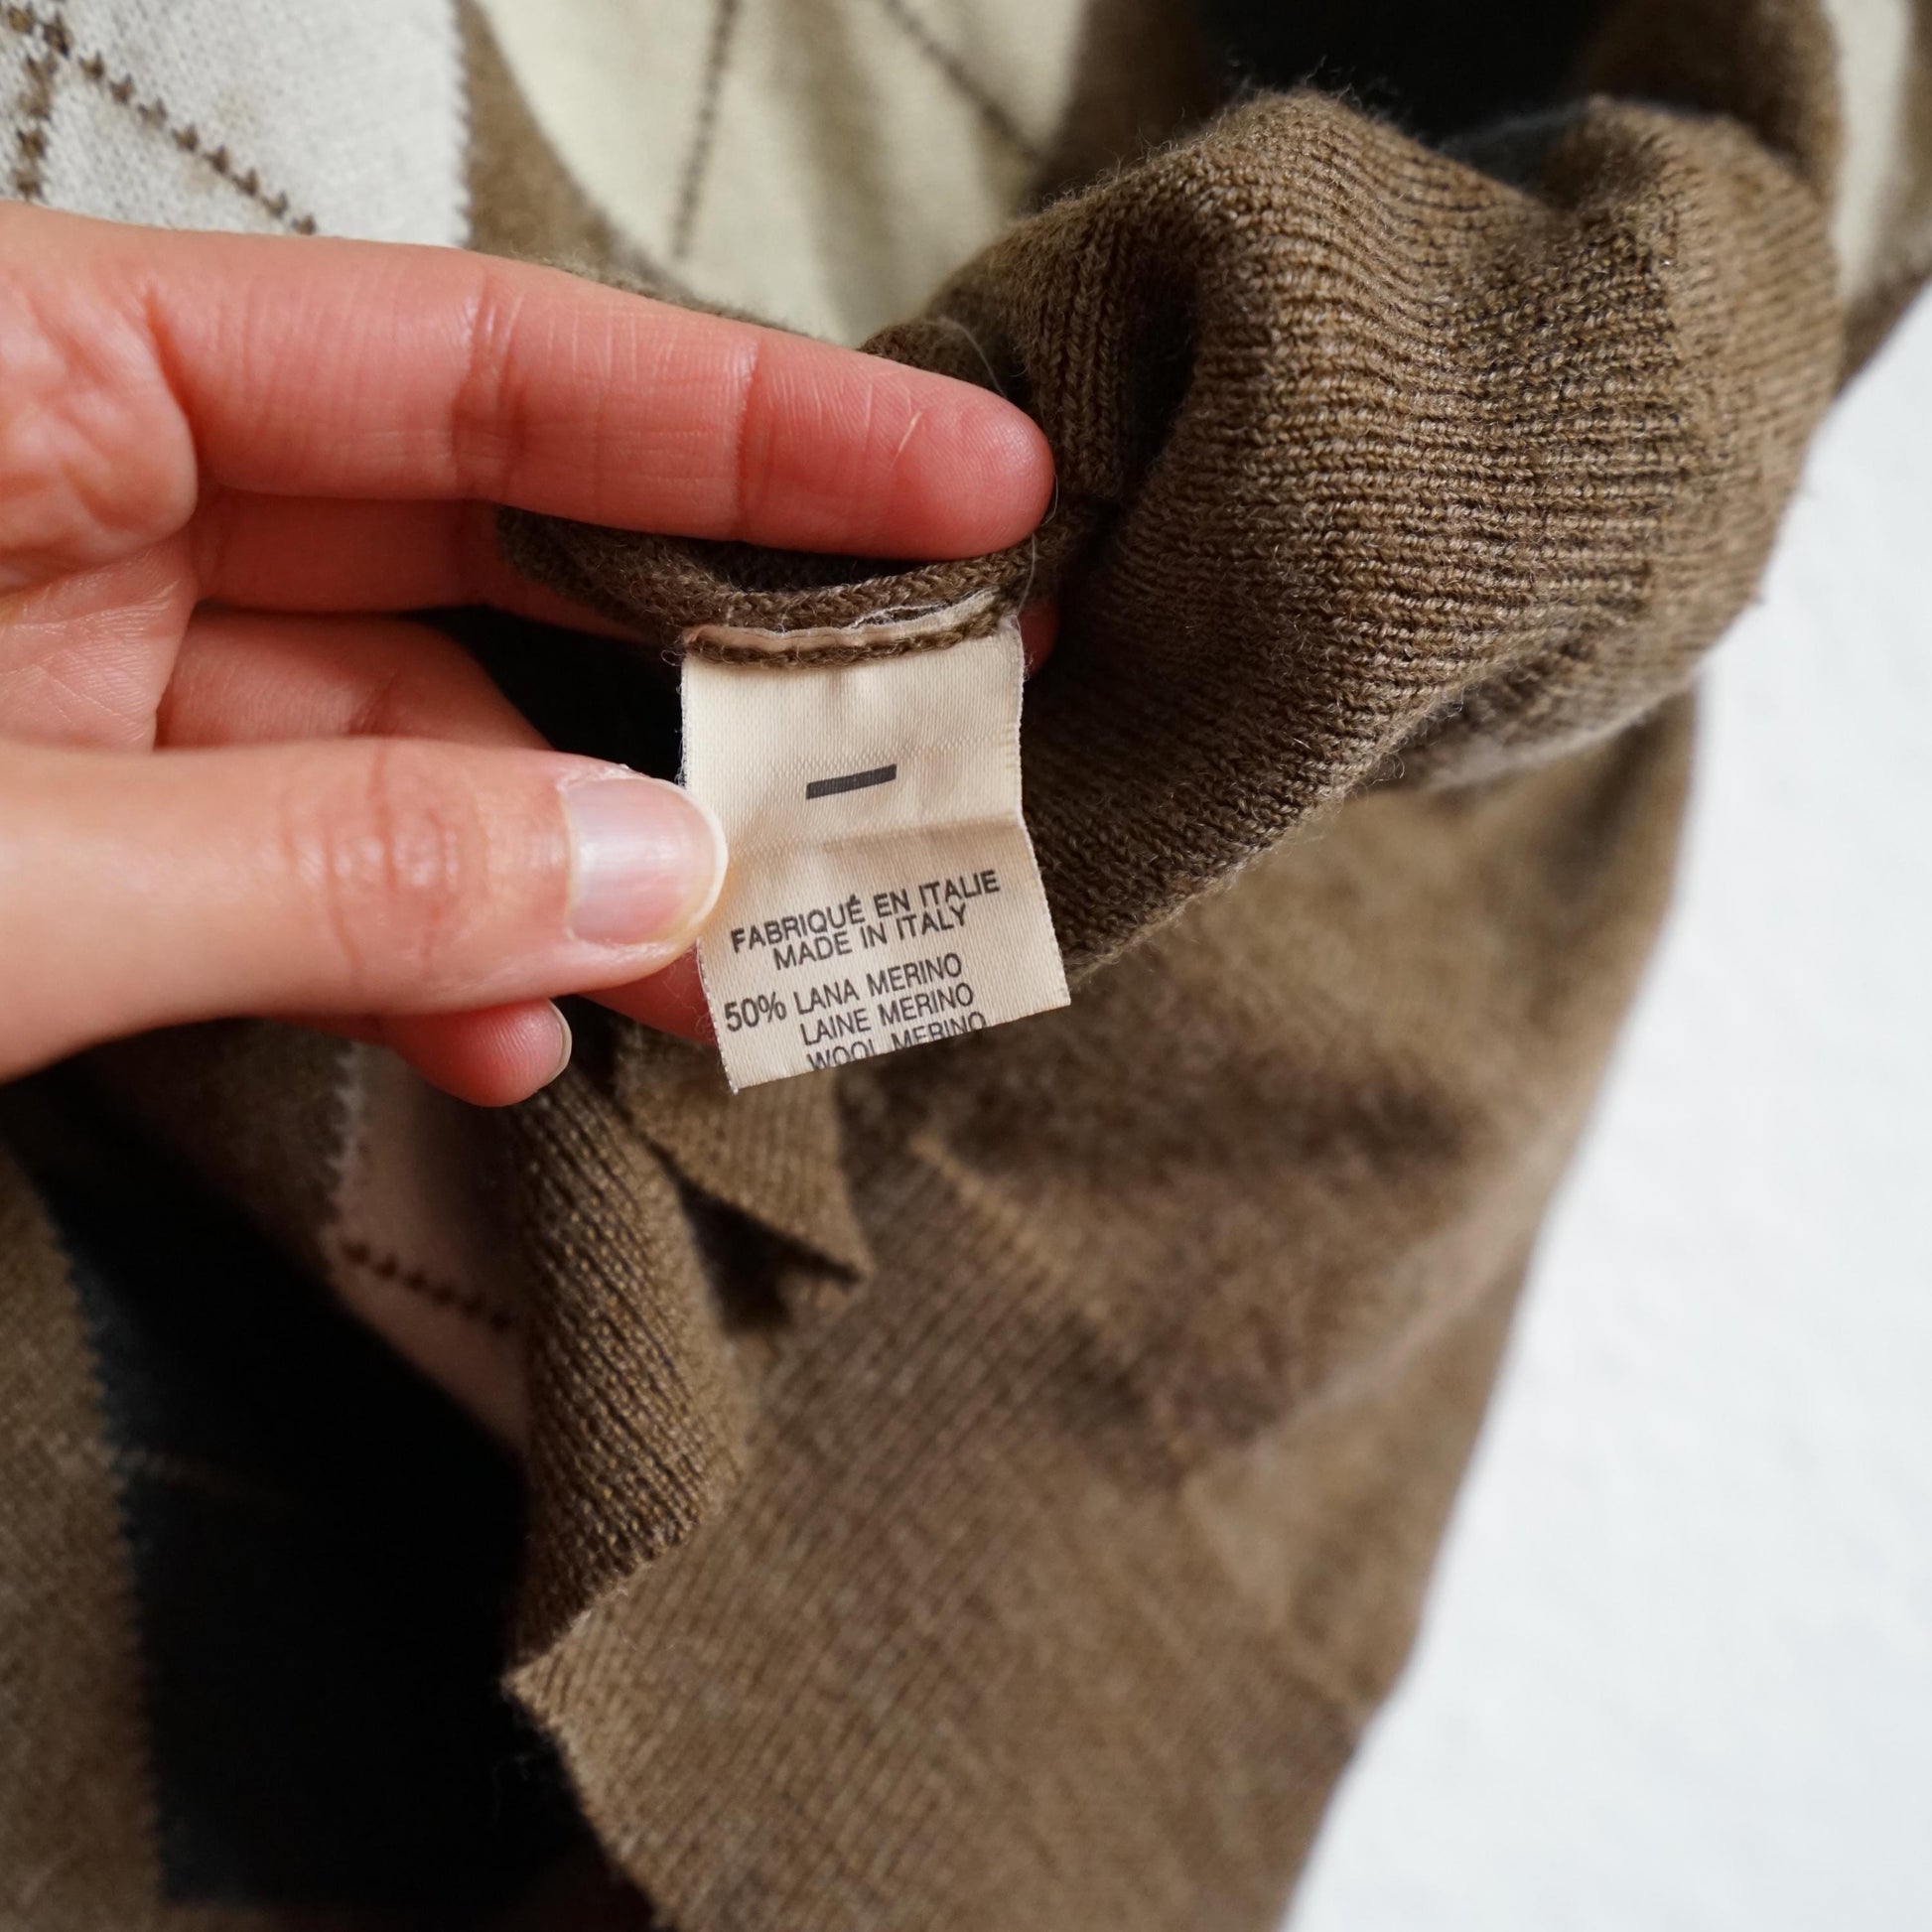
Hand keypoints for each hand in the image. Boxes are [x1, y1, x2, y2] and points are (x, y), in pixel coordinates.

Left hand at [0, 206, 1052, 1103]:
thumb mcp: (9, 876)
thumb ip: (335, 866)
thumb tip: (658, 876)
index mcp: (30, 369)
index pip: (480, 359)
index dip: (755, 426)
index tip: (985, 484)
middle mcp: (76, 483)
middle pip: (483, 538)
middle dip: (702, 673)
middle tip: (913, 755)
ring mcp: (67, 656)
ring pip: (411, 734)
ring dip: (573, 871)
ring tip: (726, 976)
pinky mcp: (73, 817)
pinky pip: (298, 859)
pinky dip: (416, 955)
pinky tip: (506, 1039)